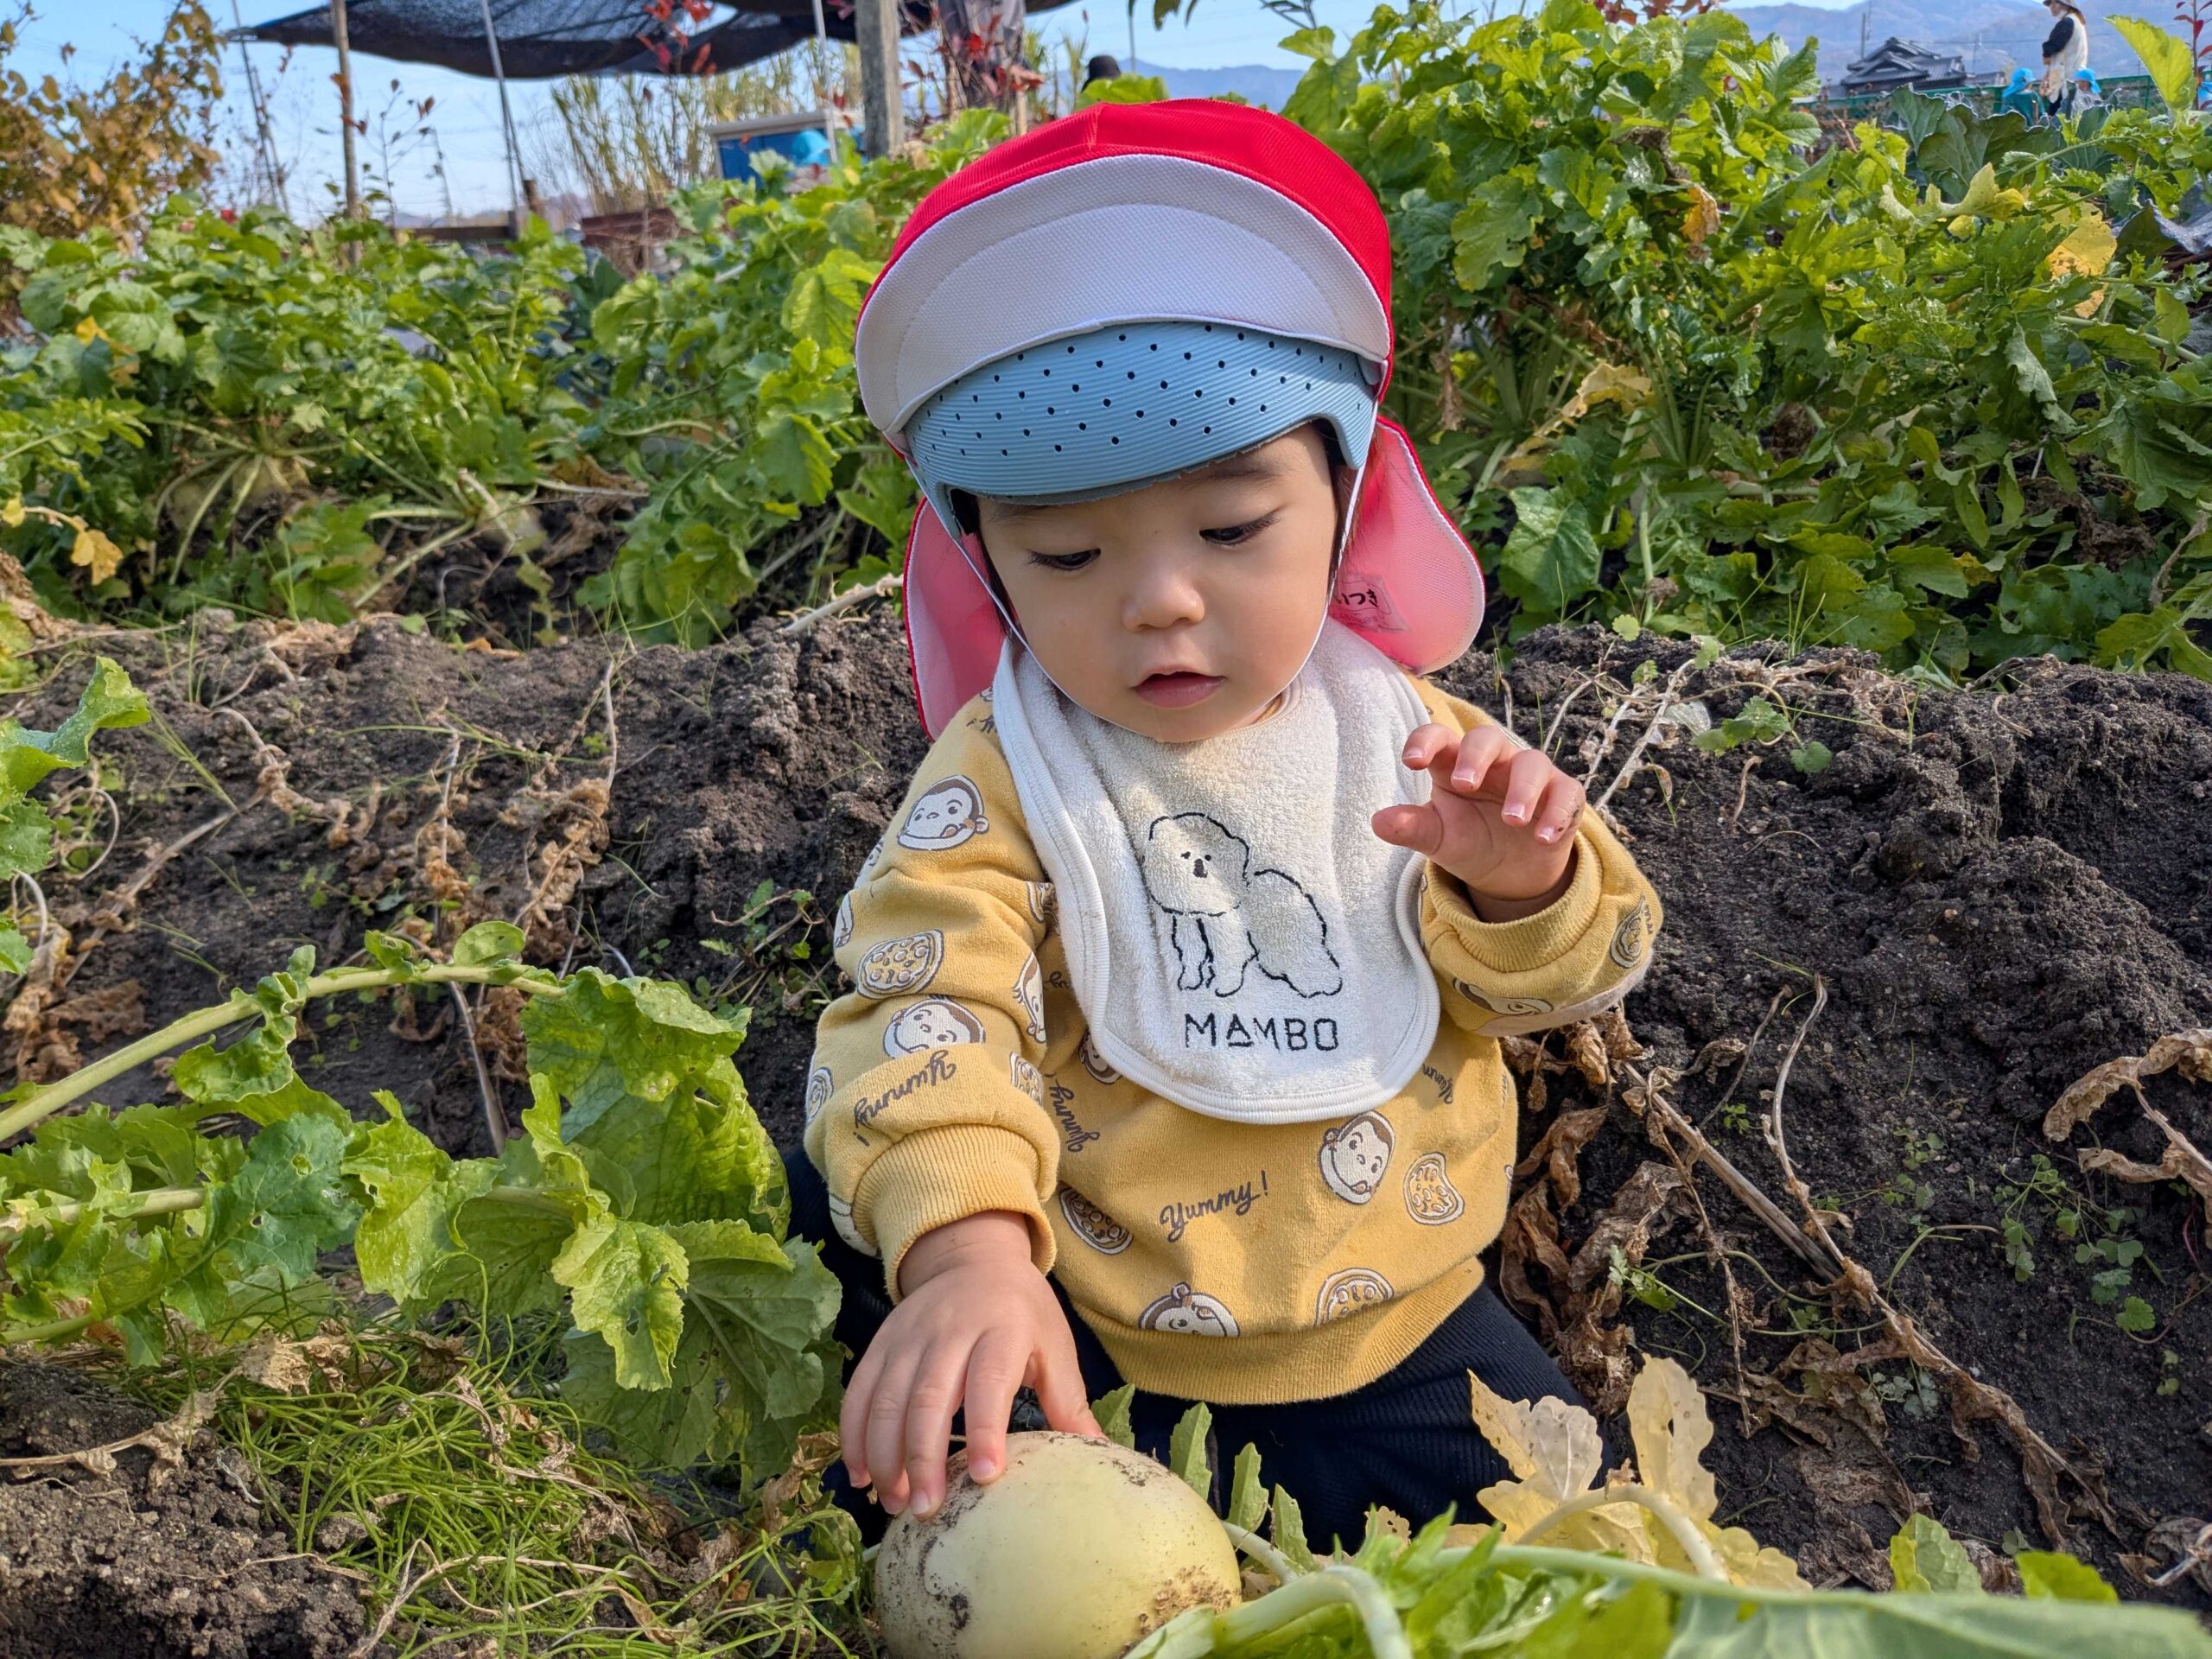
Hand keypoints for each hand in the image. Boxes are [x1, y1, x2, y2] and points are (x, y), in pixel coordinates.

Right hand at [839, 1210, 1100, 1517]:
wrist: (972, 1259)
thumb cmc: (1022, 1312)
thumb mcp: (1054, 1346)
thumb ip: (1068, 1401)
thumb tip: (1101, 1455)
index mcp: (1002, 1330)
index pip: (990, 1381)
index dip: (986, 1429)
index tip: (987, 1478)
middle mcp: (950, 1331)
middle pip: (929, 1397)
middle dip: (923, 1457)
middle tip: (926, 1509)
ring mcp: (909, 1337)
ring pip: (887, 1399)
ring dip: (885, 1455)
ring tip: (895, 1502)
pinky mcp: (880, 1344)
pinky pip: (859, 1392)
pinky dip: (854, 1436)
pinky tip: (861, 1475)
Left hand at [1371, 723, 1583, 917]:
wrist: (1511, 874)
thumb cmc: (1469, 840)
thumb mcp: (1438, 839)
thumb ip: (1412, 828)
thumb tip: (1379, 821)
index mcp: (1454, 764)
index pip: (1438, 738)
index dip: (1425, 742)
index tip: (1411, 761)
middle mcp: (1494, 762)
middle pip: (1487, 738)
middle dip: (1476, 756)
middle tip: (1465, 783)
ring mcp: (1530, 776)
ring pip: (1532, 764)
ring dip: (1523, 790)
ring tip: (1512, 820)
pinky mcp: (1563, 797)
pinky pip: (1566, 794)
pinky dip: (1557, 813)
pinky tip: (1543, 837)